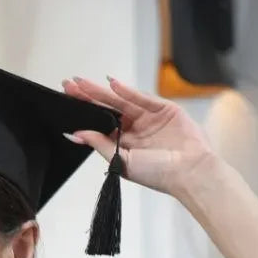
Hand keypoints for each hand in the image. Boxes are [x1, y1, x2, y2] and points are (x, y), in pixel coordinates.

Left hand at [61, 75, 217, 198]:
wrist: (189, 171)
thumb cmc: (158, 174)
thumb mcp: (121, 161)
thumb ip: (100, 144)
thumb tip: (77, 134)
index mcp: (124, 145)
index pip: (100, 125)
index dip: (85, 113)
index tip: (67, 102)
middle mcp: (135, 130)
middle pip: (108, 109)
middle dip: (89, 97)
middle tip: (69, 85)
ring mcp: (149, 118)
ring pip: (121, 101)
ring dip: (102, 92)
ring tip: (83, 84)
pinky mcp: (163, 109)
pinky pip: (141, 98)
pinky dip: (127, 91)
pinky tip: (111, 84)